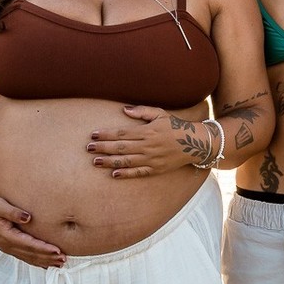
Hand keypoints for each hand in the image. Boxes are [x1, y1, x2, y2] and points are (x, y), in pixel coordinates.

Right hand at [0, 196, 65, 267]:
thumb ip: (13, 212)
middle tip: (64, 260)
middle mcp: (8, 245)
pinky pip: (25, 257)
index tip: (58, 250)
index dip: (44, 249)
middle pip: (31, 254)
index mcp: (7, 236)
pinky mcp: (8, 247)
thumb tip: (28, 217)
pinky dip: (37, 262)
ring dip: (45, 262)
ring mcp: (8, 248)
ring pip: (29, 258)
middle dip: (48, 258)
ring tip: (60, 264)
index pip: (29, 245)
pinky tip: (46, 265)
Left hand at [87, 105, 207, 176]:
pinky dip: (125, 174)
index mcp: (147, 131)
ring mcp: (151, 159)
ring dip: (109, 162)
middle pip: (120, 148)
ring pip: (126, 161)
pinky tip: (113, 174)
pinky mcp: (155, 169)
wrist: (194, 143)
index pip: (121, 133)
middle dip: (103, 148)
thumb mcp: (160, 114)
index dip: (106, 134)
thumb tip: (124, 109)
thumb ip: (142, 111)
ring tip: (95, 162)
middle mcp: (147, 146)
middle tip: (88, 148)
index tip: (93, 134)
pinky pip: (138, 173)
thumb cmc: (175, 126)